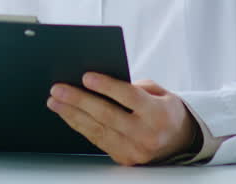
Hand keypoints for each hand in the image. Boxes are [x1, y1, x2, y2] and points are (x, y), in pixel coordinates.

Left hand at [47, 73, 200, 165]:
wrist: (180, 142)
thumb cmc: (165, 110)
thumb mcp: (159, 92)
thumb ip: (135, 86)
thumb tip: (99, 83)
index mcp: (158, 113)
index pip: (129, 97)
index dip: (107, 86)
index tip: (86, 76)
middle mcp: (147, 134)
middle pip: (107, 115)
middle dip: (79, 100)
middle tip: (58, 89)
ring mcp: (135, 150)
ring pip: (98, 130)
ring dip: (72, 114)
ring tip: (55, 101)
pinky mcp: (124, 159)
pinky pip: (97, 141)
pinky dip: (80, 126)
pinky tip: (68, 115)